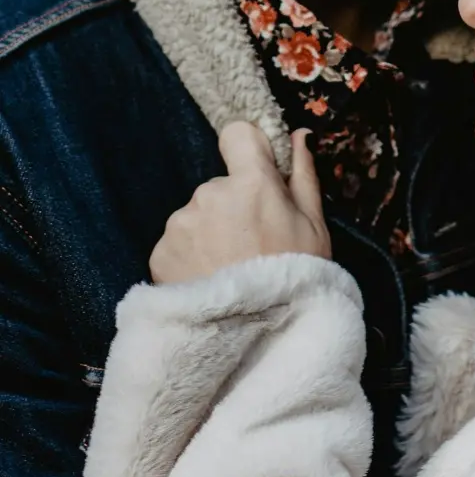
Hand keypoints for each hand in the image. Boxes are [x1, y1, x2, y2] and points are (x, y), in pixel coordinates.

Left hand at [150, 124, 331, 284]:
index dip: (249, 151)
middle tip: (253, 245)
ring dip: (210, 232)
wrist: (255, 341)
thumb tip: (302, 135)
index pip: (238, 135)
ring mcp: (181, 223)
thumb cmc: (295, 280)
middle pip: (220, 184)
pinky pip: (178, 241)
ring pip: (198, 214)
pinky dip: (191, 256)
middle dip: (234, 205)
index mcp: (252, 183)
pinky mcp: (159, 251)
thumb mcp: (314, 226)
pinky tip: (210, 280)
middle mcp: (210, 194)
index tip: (258, 176)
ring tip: (230, 269)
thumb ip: (303, 174)